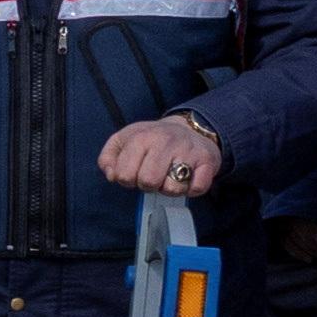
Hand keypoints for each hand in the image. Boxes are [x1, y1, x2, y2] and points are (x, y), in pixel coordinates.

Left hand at [101, 111, 223, 195]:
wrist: (190, 128)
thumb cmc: (152, 139)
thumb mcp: (124, 140)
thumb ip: (108, 158)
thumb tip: (111, 175)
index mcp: (141, 138)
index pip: (124, 175)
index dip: (127, 179)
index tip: (135, 172)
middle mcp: (165, 142)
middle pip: (148, 183)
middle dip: (148, 185)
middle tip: (154, 175)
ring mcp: (188, 151)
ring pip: (172, 189)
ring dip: (170, 188)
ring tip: (170, 175)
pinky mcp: (207, 161)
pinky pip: (197, 189)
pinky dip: (191, 189)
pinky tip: (188, 177)